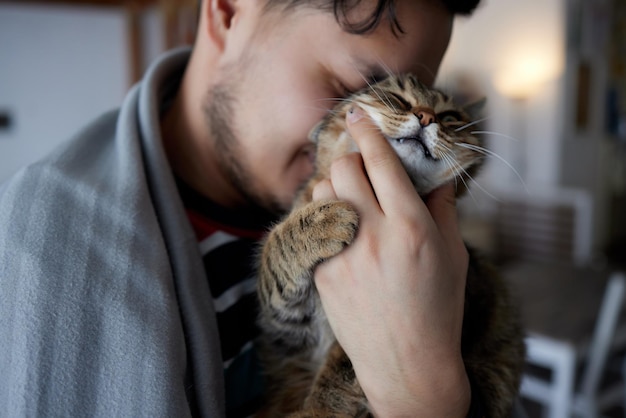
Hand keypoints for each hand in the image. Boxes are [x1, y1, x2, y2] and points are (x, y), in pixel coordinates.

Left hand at [312, 107, 470, 416]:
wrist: (408, 364)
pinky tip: (338, 223)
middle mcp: (374, 236)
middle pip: (344, 169)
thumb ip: (441, 209)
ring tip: (350, 196)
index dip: (368, 132)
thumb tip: (431, 173)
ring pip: (321, 193)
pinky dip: (323, 213)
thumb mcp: (454, 256)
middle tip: (359, 162)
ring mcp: (343, 255)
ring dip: (333, 184)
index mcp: (412, 227)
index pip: (382, 163)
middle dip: (350, 156)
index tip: (358, 114)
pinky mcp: (322, 273)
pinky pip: (312, 225)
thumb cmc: (439, 308)